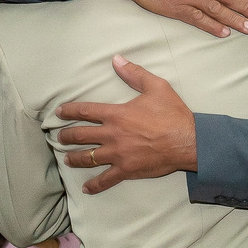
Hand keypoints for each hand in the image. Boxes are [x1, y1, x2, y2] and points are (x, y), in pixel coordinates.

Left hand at [56, 55, 196, 193]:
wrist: (188, 141)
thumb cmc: (173, 114)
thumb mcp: (157, 87)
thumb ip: (134, 74)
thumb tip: (117, 59)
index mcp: (117, 114)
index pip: (85, 111)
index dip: (70, 111)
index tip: (59, 112)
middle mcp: (112, 134)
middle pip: (81, 136)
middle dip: (67, 136)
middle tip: (59, 138)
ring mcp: (118, 154)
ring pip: (88, 158)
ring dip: (74, 158)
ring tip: (67, 159)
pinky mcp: (126, 170)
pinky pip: (106, 180)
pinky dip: (94, 185)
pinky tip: (86, 188)